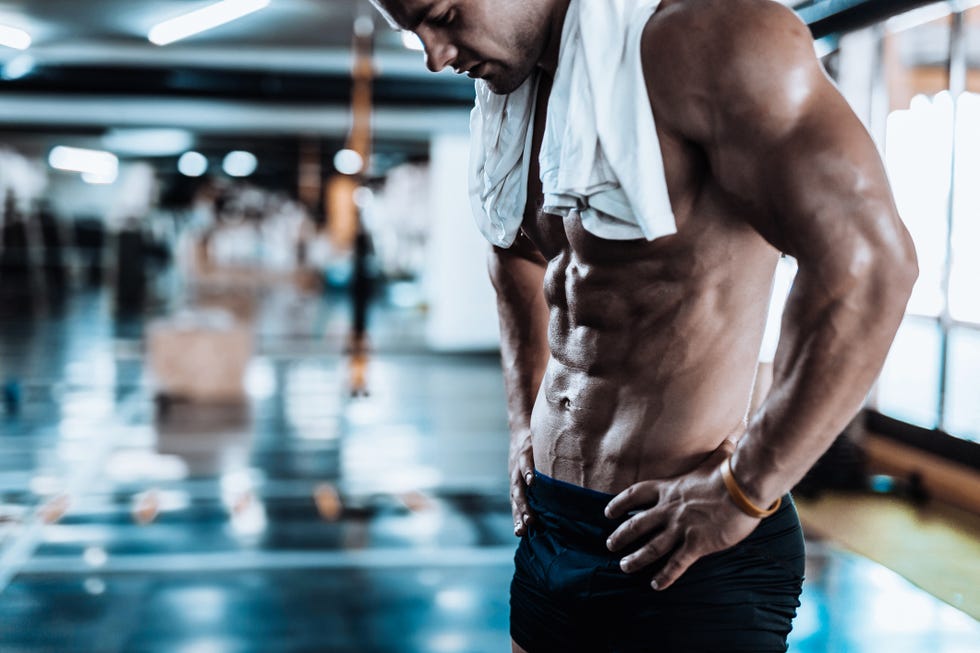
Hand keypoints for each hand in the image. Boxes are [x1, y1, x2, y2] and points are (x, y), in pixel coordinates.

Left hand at [509, 429, 535, 536]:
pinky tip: (531, 480)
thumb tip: (559, 508)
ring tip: (529, 515)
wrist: (523, 425)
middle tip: (526, 528)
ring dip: (522, 501)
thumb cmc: (532, 453)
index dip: (517, 518)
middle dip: (521, 514)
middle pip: (516, 499)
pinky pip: (524, 461)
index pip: (516, 504)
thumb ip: (541, 489)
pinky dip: (527, 471)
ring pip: (518, 485)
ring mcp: (518, 464)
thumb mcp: (534, 471)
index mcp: (518, 484)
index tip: (520, 534)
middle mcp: (516, 476)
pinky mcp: (525, 449)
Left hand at [604, 442, 760, 590]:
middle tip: (610, 545)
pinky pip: (676, 564)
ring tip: (624, 566)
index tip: (607, 512)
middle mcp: (669, 509)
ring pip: (651, 548)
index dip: (620, 503)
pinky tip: (656, 585)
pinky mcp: (696, 544)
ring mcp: (681, 528)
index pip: (636, 494)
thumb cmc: (730, 472)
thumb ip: (718, 452)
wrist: (742, 488)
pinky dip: (665, 576)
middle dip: (621, 536)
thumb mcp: (717, 459)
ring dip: (636, 559)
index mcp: (670, 488)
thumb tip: (730, 440)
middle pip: (637, 524)